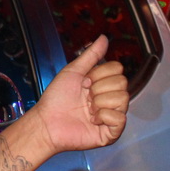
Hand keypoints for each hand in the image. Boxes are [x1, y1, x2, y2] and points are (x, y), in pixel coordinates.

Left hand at [32, 35, 127, 153]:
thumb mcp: (73, 71)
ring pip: (123, 99)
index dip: (99, 73)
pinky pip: (120, 118)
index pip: (117, 69)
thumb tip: (104, 38)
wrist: (46, 121)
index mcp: (103, 84)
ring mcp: (112, 116)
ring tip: (86, 109)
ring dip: (99, 102)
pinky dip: (103, 116)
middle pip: (122, 82)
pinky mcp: (112, 132)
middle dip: (98, 88)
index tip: (83, 82)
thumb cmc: (56, 98)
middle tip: (84, 97)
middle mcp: (110, 99)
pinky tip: (92, 120)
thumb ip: (91, 55)